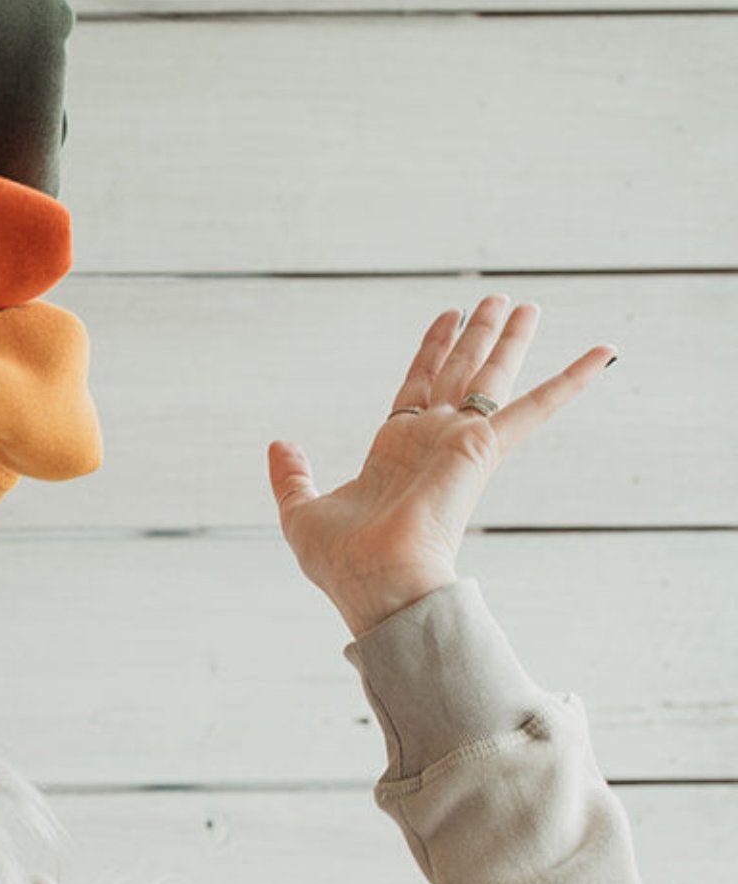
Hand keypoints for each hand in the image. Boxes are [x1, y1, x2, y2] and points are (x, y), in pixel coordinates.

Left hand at [267, 295, 613, 637]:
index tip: (447, 318)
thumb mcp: (300, 511)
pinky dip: (573, 379)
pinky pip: (538, 406)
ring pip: (491, 376)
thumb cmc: (342, 563)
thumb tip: (278, 445)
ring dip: (508, 339)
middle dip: (476, 336)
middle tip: (496, 300)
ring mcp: (460, 441)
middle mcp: (432, 440)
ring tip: (526, 304)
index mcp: (395, 450)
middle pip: (458, 373)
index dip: (431, 350)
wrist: (376, 584)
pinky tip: (605, 352)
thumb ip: (291, 475)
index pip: (418, 386)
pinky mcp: (484, 447)